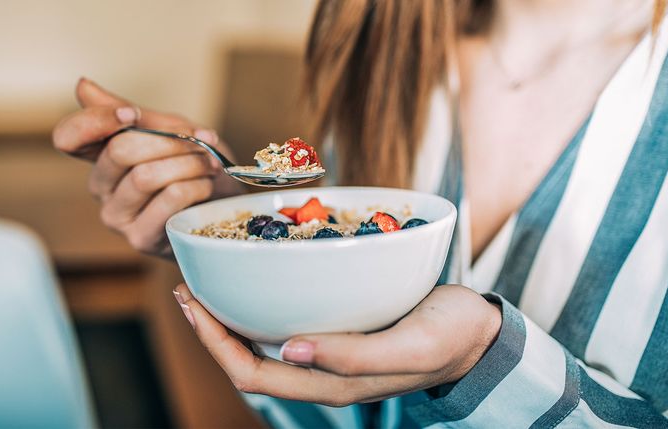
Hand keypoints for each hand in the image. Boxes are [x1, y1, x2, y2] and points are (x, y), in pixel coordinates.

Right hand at [52, 78, 241, 256]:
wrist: (224, 207)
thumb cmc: (194, 167)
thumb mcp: (169, 131)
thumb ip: (132, 113)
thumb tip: (82, 85)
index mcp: (101, 156)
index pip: (67, 137)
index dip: (96, 121)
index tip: (133, 114)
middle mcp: (101, 187)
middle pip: (119, 151)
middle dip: (169, 141)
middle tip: (200, 142)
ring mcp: (117, 216)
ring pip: (145, 176)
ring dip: (188, 163)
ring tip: (208, 164)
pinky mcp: (140, 238)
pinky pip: (169, 199)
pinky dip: (195, 185)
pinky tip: (206, 186)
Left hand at [172, 283, 501, 406]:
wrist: (479, 334)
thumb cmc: (451, 337)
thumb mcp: (412, 346)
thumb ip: (354, 356)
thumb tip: (288, 349)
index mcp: (333, 384)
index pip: (254, 374)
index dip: (215, 344)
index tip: (192, 303)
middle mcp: (322, 373)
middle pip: (248, 361)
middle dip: (211, 329)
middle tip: (188, 287)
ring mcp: (329, 355)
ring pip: (263, 345)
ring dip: (231, 319)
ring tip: (209, 283)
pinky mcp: (340, 333)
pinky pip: (287, 325)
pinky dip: (262, 305)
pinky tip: (258, 279)